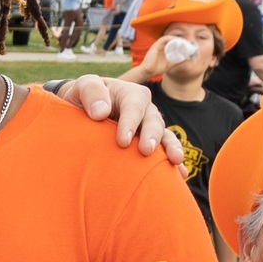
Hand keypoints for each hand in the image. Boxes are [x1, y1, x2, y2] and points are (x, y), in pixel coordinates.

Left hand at [52, 71, 172, 159]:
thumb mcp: (83, 86)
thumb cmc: (84, 97)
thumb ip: (90, 92)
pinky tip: (181, 175)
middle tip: (146, 151)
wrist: (82, 111)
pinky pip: (164, 151)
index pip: (133, 106)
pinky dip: (173, 163)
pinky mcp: (148, 143)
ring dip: (170, 147)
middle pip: (153, 120)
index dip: (130, 122)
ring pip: (164, 135)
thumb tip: (101, 112)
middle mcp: (144, 110)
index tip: (122, 141)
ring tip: (175, 160)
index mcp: (129, 94)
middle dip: (152, 135)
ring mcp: (148, 127)